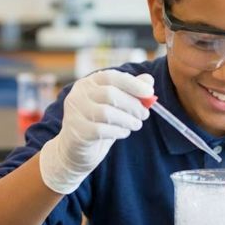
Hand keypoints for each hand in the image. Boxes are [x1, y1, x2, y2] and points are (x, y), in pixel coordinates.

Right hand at [40, 70, 153, 194]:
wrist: (76, 148)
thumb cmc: (99, 121)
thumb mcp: (116, 104)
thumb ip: (130, 90)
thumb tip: (149, 80)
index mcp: (89, 83)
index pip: (111, 76)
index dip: (132, 84)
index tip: (149, 92)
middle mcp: (78, 94)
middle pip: (110, 94)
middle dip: (132, 105)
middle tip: (145, 114)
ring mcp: (75, 113)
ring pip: (106, 113)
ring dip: (128, 120)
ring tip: (136, 125)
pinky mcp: (76, 131)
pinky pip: (102, 130)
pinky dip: (118, 131)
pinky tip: (124, 133)